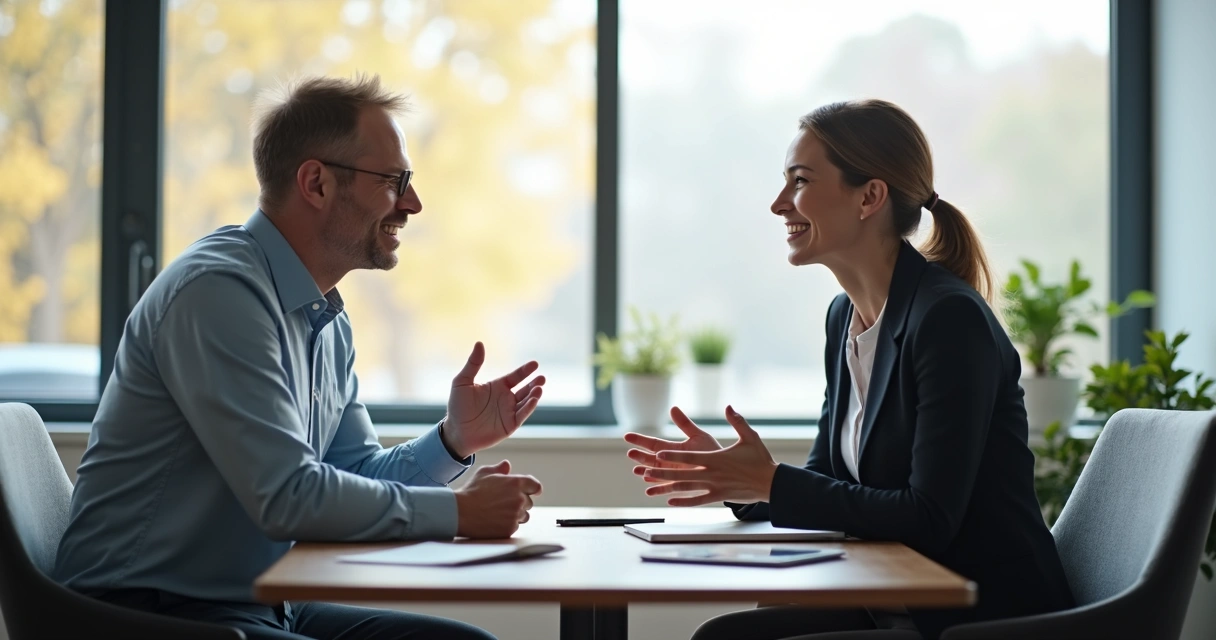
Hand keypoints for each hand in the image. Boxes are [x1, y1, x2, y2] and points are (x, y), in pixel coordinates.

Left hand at [443, 342, 544, 457]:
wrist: (455, 431)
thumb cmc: (457, 407)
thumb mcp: (462, 382)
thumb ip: (473, 364)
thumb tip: (479, 343)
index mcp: (498, 386)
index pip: (515, 376)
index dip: (525, 371)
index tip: (535, 364)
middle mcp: (506, 398)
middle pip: (525, 389)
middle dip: (534, 383)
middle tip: (542, 377)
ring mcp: (509, 412)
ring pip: (526, 402)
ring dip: (534, 395)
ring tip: (539, 388)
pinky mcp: (510, 425)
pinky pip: (522, 415)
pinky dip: (528, 408)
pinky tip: (533, 400)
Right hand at [453, 460, 542, 538]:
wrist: (460, 512)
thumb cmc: (471, 491)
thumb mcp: (484, 473)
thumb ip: (499, 469)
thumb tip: (507, 465)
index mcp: (516, 483)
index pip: (535, 486)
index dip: (533, 489)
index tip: (532, 492)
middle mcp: (519, 499)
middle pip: (529, 502)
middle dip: (520, 502)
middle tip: (503, 503)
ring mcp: (516, 515)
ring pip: (524, 516)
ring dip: (516, 514)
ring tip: (499, 512)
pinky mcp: (510, 528)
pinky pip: (515, 526)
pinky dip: (508, 524)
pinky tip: (495, 520)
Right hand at [625, 406, 722, 487]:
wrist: (726, 469)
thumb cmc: (712, 451)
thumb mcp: (698, 436)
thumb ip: (684, 424)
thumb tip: (672, 407)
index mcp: (673, 449)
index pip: (654, 444)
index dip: (640, 440)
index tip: (627, 436)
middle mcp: (671, 462)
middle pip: (652, 460)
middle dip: (641, 457)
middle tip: (631, 453)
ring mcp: (675, 474)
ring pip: (657, 474)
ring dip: (647, 473)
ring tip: (637, 472)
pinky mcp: (682, 485)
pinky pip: (668, 488)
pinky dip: (659, 489)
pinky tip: (649, 490)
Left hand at [638, 405, 778, 506]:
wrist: (770, 483)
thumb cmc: (760, 459)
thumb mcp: (749, 437)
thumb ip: (737, 421)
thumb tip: (728, 406)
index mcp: (716, 458)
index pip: (690, 457)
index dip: (673, 456)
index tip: (658, 454)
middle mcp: (712, 474)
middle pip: (682, 474)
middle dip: (661, 472)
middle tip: (645, 471)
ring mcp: (714, 487)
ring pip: (686, 488)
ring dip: (667, 487)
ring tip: (650, 488)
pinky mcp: (718, 496)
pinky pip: (697, 500)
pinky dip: (683, 501)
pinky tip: (670, 501)